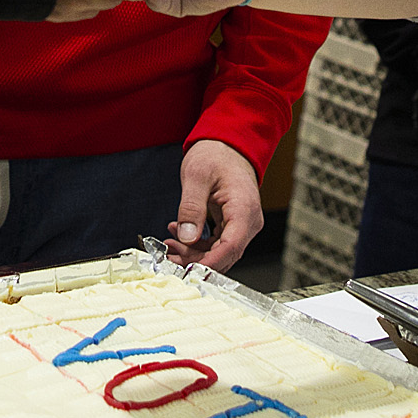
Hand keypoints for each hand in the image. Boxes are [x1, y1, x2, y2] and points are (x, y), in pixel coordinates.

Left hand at [166, 139, 262, 270]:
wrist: (227, 146)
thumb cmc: (216, 155)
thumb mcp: (196, 177)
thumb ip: (191, 208)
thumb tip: (186, 237)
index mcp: (244, 209)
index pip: (231, 246)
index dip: (209, 263)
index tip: (187, 271)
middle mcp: (248, 221)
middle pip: (224, 254)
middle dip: (196, 260)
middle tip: (169, 254)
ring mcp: (242, 225)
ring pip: (219, 252)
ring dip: (194, 253)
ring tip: (170, 242)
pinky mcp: (233, 225)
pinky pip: (217, 244)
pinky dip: (198, 245)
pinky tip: (179, 234)